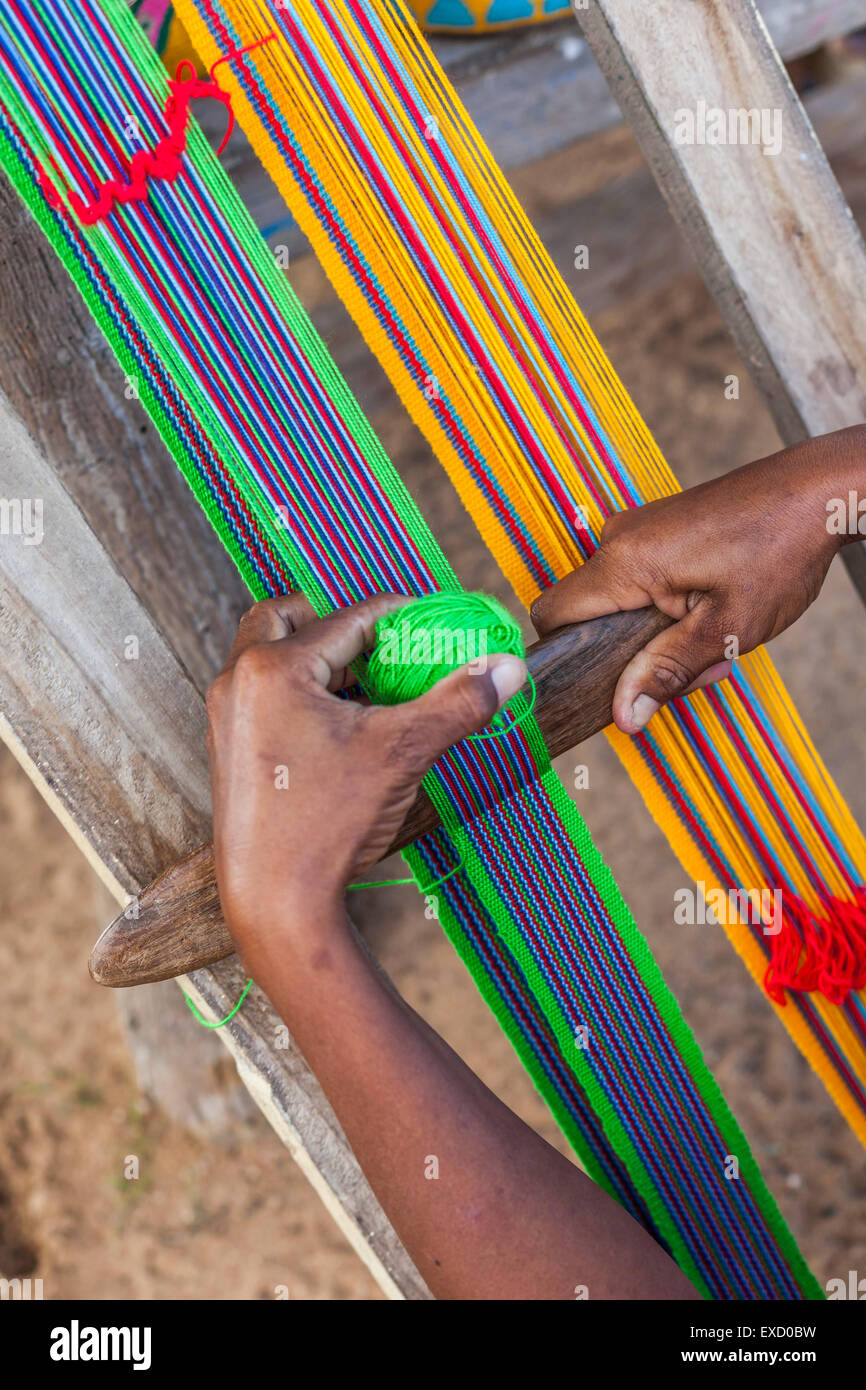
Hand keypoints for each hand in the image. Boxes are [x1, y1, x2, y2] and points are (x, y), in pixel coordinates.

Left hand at [205, 593, 525, 962]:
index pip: (348, 619)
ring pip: (271, 659)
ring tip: (371, 684)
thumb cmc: (330, 822)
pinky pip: (266, 697)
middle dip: (336, 622)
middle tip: (381, 640)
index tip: (433, 617)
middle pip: (285, 619)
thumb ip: (457, 702)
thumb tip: (510, 668)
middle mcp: (238, 681)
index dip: (398, 614)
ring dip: (319, 659)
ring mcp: (226, 717)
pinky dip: (303, 694)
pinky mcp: (230, 751)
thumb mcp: (403, 752)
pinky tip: (346, 727)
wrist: (276, 903)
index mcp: (273, 668)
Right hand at [531, 429, 864, 733]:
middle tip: (696, 661)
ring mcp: (639, 531)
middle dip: (634, 655)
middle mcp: (620, 540)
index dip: (568, 658)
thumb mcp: (727, 627)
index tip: (609, 683)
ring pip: (622, 604)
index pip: (552, 615)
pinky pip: (644, 582)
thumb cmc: (780, 549)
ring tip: (719, 635)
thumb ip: (667, 671)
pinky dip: (672, 609)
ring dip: (661, 634)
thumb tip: (623, 714)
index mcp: (623, 561)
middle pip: (590, 617)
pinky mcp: (659, 530)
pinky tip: (717, 612)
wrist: (819, 491)